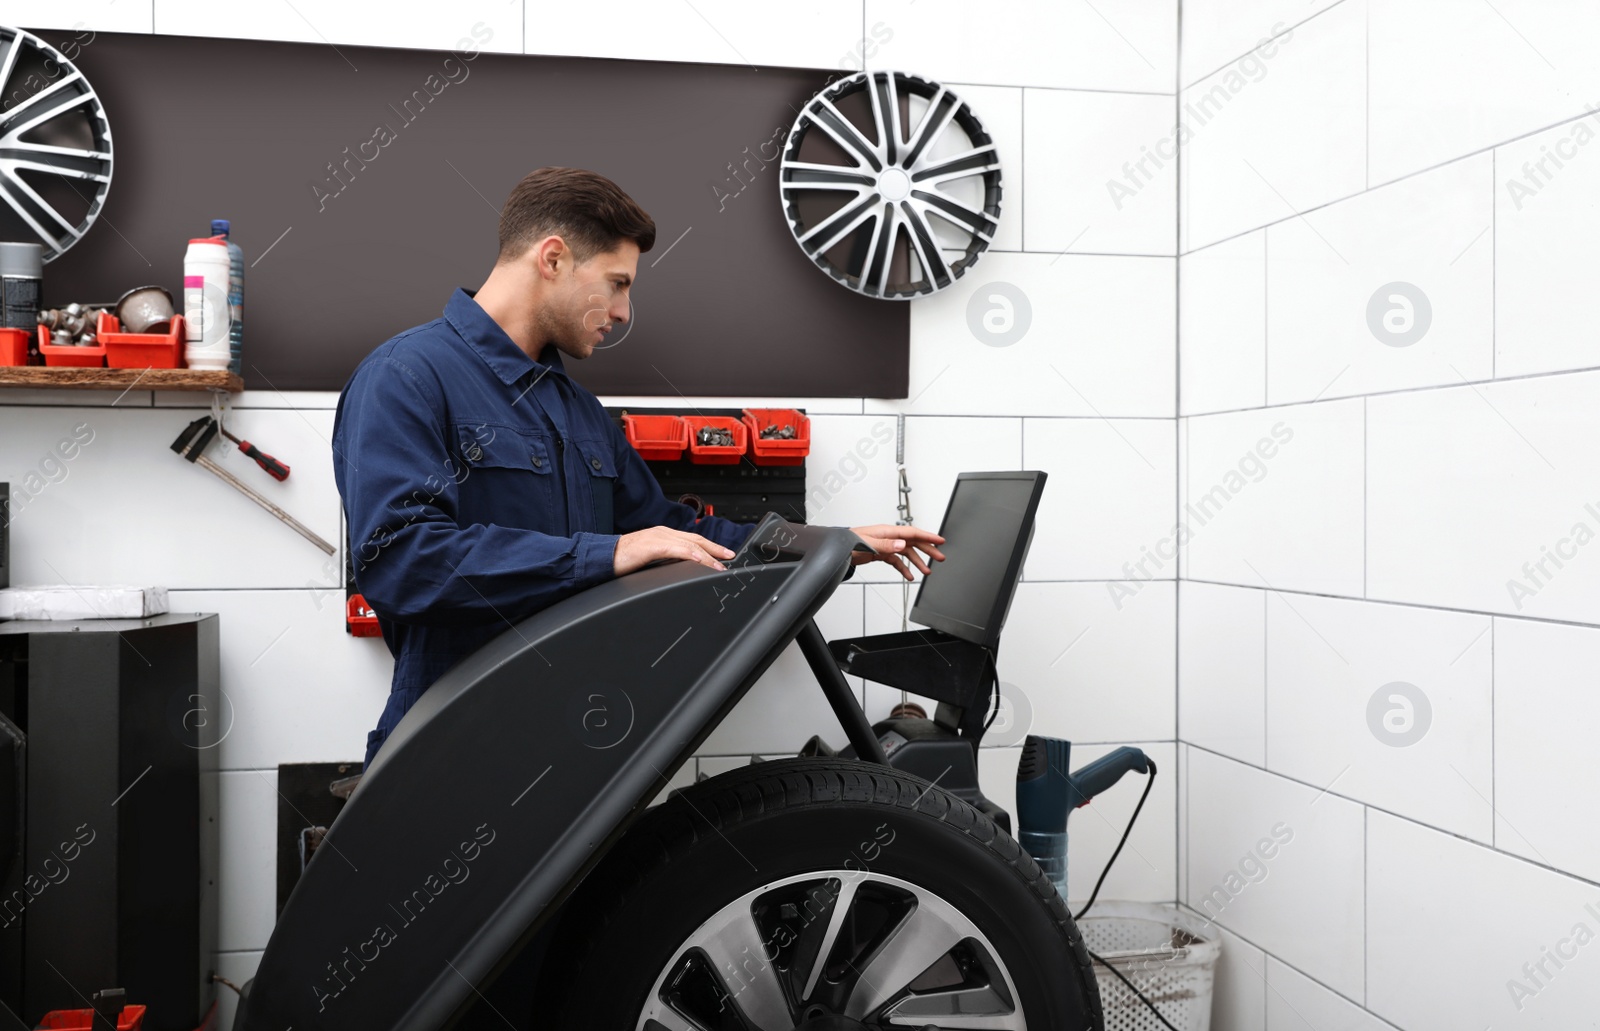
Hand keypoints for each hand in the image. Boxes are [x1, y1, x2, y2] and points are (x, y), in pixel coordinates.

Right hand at [613, 526, 735, 575]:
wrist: (602, 558)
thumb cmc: (623, 561)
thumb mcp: (651, 561)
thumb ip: (666, 562)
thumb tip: (683, 572)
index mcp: (664, 536)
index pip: (693, 540)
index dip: (712, 547)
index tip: (725, 556)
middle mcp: (663, 533)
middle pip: (696, 540)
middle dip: (716, 549)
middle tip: (731, 558)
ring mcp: (657, 537)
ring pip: (689, 545)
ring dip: (708, 556)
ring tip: (719, 566)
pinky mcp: (650, 546)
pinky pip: (674, 549)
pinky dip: (689, 555)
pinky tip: (699, 561)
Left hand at [848, 524, 945, 580]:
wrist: (838, 548)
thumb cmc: (849, 542)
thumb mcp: (867, 543)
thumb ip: (885, 545)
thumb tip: (902, 545)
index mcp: (888, 532)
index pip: (912, 533)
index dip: (928, 536)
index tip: (940, 541)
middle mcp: (890, 537)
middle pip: (914, 542)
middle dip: (928, 550)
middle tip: (940, 557)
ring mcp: (887, 545)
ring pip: (907, 553)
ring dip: (918, 562)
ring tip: (927, 571)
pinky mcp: (882, 554)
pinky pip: (897, 561)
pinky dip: (904, 568)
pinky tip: (910, 576)